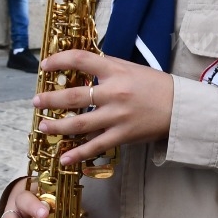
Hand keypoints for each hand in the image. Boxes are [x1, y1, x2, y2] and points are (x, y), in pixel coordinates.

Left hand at [33, 49, 174, 164]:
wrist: (181, 107)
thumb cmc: (156, 85)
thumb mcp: (131, 68)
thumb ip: (107, 67)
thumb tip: (83, 66)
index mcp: (116, 70)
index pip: (80, 59)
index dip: (58, 61)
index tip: (44, 66)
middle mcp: (114, 92)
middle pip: (72, 96)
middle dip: (49, 100)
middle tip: (36, 102)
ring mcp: (117, 116)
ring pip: (78, 123)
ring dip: (57, 126)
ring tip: (43, 126)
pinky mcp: (122, 135)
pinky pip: (95, 146)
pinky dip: (77, 154)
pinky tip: (64, 158)